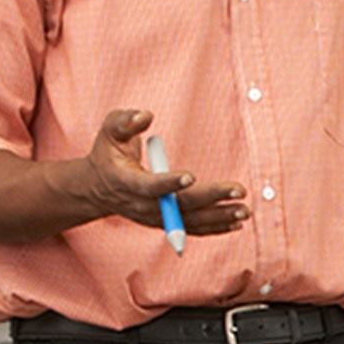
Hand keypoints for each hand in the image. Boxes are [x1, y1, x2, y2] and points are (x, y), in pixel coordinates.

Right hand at [80, 109, 250, 235]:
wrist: (98, 188)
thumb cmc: (108, 154)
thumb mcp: (110, 132)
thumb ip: (125, 121)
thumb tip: (146, 115)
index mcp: (125, 182)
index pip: (148, 186)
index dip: (169, 183)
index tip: (191, 176)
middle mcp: (141, 205)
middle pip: (178, 206)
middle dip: (210, 198)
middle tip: (238, 191)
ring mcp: (154, 218)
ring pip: (189, 222)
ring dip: (219, 217)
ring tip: (244, 211)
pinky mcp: (165, 222)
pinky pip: (192, 228)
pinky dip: (215, 227)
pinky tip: (236, 222)